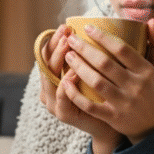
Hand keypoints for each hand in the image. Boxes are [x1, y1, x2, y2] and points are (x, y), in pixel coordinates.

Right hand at [39, 26, 123, 153]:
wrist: (108, 126)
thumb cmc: (103, 96)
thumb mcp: (94, 72)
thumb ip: (89, 54)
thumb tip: (93, 27)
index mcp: (53, 77)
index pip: (47, 54)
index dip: (54, 40)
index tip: (66, 26)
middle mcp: (48, 89)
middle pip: (46, 63)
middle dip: (56, 47)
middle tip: (66, 33)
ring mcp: (54, 102)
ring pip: (51, 78)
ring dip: (59, 61)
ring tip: (69, 46)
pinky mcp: (63, 114)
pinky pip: (63, 99)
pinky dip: (67, 85)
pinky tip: (74, 73)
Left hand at [61, 19, 153, 144]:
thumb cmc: (153, 92)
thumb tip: (152, 20)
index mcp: (146, 71)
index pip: (122, 49)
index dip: (103, 37)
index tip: (87, 27)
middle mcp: (135, 86)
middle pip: (105, 64)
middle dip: (85, 49)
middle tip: (71, 39)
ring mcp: (123, 103)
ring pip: (96, 82)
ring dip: (78, 67)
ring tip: (67, 56)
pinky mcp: (113, 118)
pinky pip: (90, 106)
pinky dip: (76, 95)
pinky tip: (65, 83)